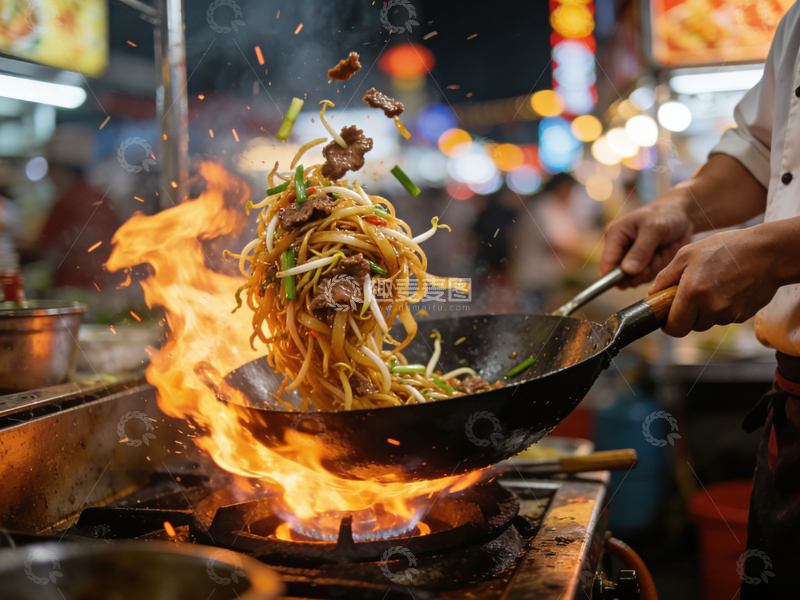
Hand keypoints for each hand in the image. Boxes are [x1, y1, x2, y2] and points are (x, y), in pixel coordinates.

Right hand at [600, 199, 693, 288]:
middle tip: (656, 256)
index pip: (607, 264)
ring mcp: (629, 258)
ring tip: (661, 252)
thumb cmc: (665, 215)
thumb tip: (627, 270)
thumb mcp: (654, 229)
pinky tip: (662, 255)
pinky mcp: (640, 264)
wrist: (681, 214)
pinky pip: (645, 276)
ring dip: (651, 269)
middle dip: (641, 272)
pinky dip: (656, 269)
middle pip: (621, 276)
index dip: (615, 277)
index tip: (634, 278)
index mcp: (614, 235)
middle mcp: (618, 248)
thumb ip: (641, 250)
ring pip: (635, 278)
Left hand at [648, 228, 780, 336]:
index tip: (666, 316)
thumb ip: (666, 276)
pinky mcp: (742, 315)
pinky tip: (726, 289)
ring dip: (703, 311)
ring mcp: (729, 314)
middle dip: (685, 315)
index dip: (667, 324)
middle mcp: (711, 307)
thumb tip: (652, 294)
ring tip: (711, 286)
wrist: (767, 252)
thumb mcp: (688, 254)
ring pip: (707, 323)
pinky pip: (723, 318)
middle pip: (689, 326)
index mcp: (693, 293)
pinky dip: (720, 308)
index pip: (673, 327)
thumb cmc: (726, 248)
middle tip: (689, 295)